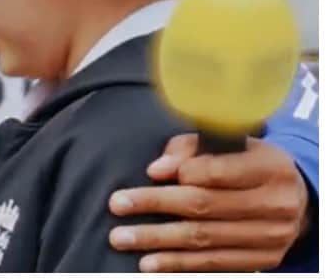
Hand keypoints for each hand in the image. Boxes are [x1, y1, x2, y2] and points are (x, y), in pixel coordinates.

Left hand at [107, 134, 310, 270]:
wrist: (295, 199)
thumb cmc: (248, 164)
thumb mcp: (229, 145)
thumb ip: (191, 149)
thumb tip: (157, 170)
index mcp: (269, 168)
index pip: (218, 171)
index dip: (181, 172)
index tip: (147, 174)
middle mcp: (275, 204)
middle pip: (204, 206)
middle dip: (155, 206)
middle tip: (116, 205)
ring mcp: (271, 237)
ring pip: (205, 240)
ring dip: (159, 241)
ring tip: (123, 239)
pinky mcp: (264, 261)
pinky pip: (216, 265)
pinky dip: (181, 265)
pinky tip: (152, 263)